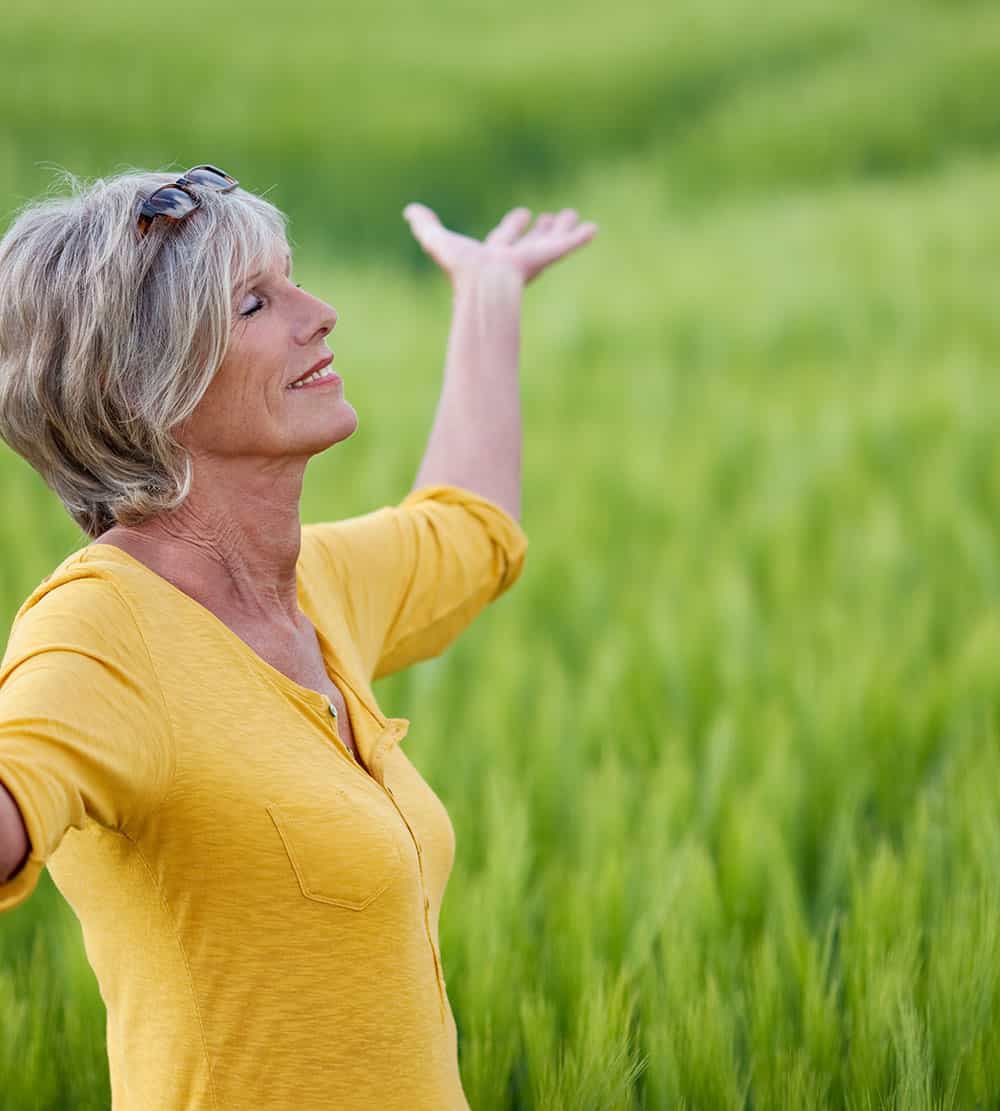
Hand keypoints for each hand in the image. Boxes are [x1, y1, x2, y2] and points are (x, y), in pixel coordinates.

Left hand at [403, 204, 597, 286]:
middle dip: (541, 230)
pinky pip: (568, 246)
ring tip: (574, 216)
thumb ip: (425, 227)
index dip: (513, 227)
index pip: (505, 239)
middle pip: (531, 242)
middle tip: (550, 217)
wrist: (484, 285)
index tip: (523, 214)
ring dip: (563, 230)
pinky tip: (593, 228)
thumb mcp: (438, 242)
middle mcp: (515, 259)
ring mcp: (533, 259)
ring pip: (551, 242)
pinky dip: (580, 237)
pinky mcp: (547, 257)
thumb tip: (408, 211)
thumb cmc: (460, 270)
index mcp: (493, 256)